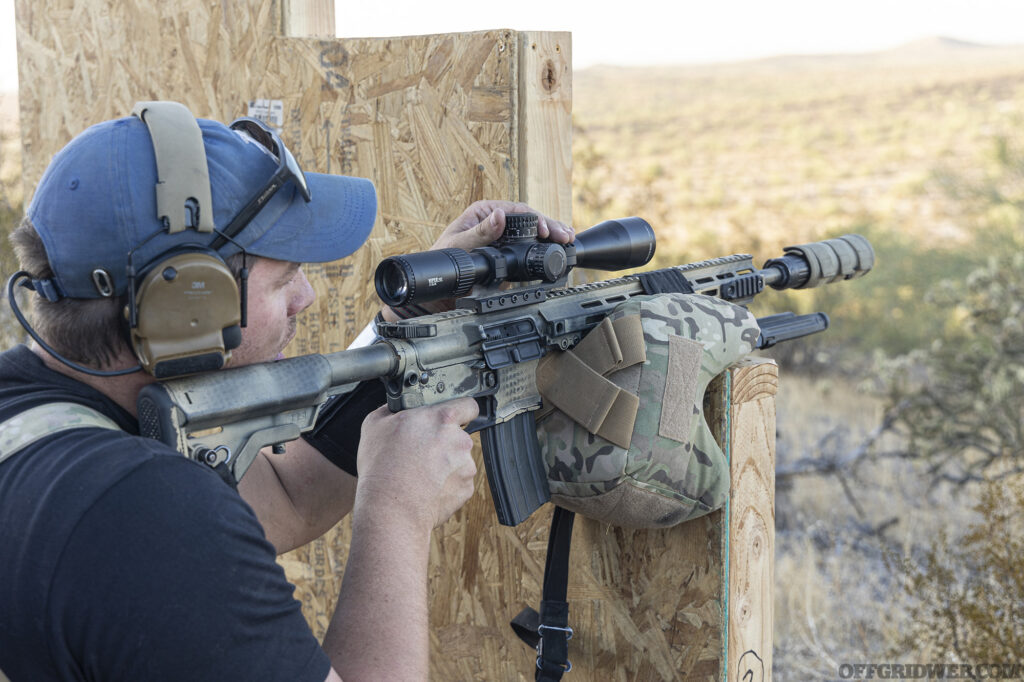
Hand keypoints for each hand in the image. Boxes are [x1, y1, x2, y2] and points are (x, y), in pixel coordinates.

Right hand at [355, 399, 478, 529]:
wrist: (391, 509)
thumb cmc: (382, 467)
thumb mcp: (375, 424)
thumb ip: (394, 409)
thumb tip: (398, 406)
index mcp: (441, 419)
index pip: (467, 405)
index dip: (461, 409)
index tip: (455, 416)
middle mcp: (459, 440)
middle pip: (458, 436)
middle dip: (443, 442)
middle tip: (420, 453)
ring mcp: (465, 466)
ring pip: (458, 460)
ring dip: (445, 465)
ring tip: (420, 474)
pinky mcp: (466, 489)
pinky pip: (458, 482)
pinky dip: (445, 485)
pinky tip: (426, 488)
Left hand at [431, 200, 574, 250]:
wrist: (441, 283)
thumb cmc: (444, 259)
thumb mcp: (459, 244)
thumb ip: (480, 231)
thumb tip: (499, 215)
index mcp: (484, 212)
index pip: (516, 210)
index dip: (535, 218)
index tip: (545, 229)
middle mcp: (496, 220)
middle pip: (529, 219)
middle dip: (550, 225)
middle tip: (566, 235)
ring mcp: (504, 235)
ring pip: (532, 231)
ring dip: (551, 234)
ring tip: (569, 237)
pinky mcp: (508, 250)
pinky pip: (529, 244)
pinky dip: (545, 245)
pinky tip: (558, 246)